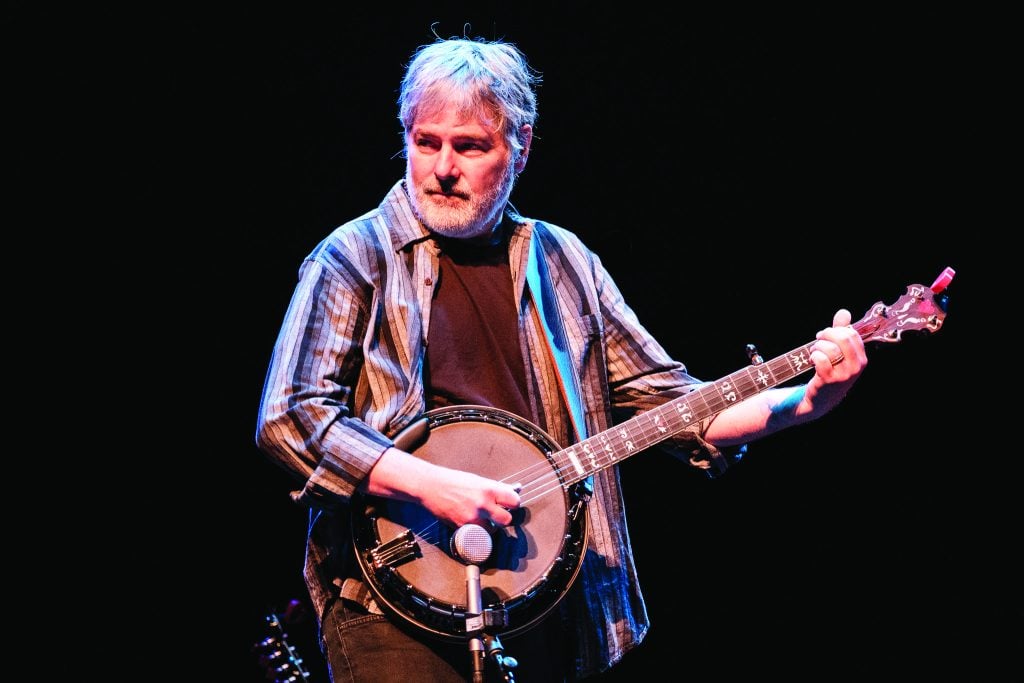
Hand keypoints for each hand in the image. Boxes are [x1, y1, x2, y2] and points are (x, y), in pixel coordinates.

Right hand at [364, 447, 520, 527]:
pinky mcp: (462, 528)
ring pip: (492, 530)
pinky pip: (476, 534)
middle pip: (506, 520)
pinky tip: (470, 521)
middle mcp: (482, 504)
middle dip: (504, 518)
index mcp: (488, 489)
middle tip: (499, 514)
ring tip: (482, 518)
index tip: (511, 504)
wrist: (431, 487)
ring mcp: (472, 518)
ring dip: (489, 526)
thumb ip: (495, 488)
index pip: (514, 501)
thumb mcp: (477, 480)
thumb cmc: (452, 481)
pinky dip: (475, 530)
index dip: (513, 503)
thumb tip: (512, 491)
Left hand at [803, 308, 867, 413]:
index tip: (827, 335)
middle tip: (818, 339)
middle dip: (826, 334)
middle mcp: (856, 367)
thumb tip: (844, 312)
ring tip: (814, 352)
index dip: (836, 330)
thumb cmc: (830, 371)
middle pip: (842, 338)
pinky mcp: (829, 380)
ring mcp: (844, 375)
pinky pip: (821, 359)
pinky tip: (812, 360)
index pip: (851, 334)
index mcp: (861, 358)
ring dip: (817, 346)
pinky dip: (813, 356)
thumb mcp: (838, 352)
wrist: (821, 398)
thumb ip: (841, 331)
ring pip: (830, 348)